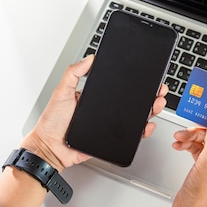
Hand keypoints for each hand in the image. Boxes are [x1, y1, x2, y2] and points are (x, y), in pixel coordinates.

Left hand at [21, 55, 168, 170]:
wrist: (49, 149)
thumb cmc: (51, 123)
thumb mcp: (61, 92)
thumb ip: (73, 73)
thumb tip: (89, 58)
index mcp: (93, 97)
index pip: (117, 86)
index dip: (132, 81)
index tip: (144, 75)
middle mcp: (103, 110)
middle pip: (130, 101)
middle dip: (147, 95)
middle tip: (157, 89)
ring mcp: (108, 126)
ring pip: (134, 117)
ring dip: (148, 110)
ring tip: (155, 104)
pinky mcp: (110, 140)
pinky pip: (129, 136)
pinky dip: (141, 131)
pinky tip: (146, 125)